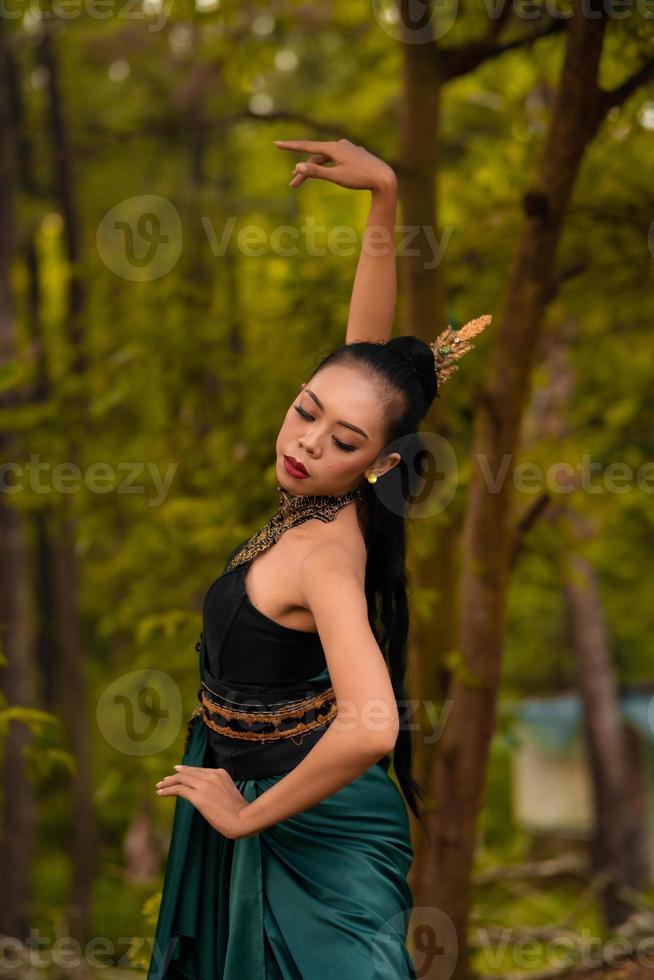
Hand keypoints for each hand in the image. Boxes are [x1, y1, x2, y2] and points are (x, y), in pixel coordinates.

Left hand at [155, 764, 250, 839]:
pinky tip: (160, 793)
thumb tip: (209, 798)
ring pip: (181, 779)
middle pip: (188, 773)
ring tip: (159, 786)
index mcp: (221, 773)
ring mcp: (205, 785)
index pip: (198, 770)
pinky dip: (168, 790)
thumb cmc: (240, 812)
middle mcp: (212, 775)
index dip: (186, 770)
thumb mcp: (229, 795)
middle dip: (174, 776)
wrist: (244, 818)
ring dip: (168, 782)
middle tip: (163, 781)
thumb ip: (219, 791)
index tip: (176, 771)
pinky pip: (179, 789)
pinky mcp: (199, 797)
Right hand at [273, 138, 395, 191]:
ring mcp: (348, 149)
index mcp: (334, 148)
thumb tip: (297, 167)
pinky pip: (336, 159)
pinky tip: (330, 173)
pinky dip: (327, 166)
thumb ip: (316, 172)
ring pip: (326, 158)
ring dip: (315, 169)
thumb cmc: (361, 178)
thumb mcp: (336, 177)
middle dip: (303, 171)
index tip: (276, 143)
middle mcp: (340, 145)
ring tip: (305, 181)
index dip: (291, 147)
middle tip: (293, 185)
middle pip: (315, 157)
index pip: (307, 147)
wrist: (384, 178)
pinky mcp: (354, 155)